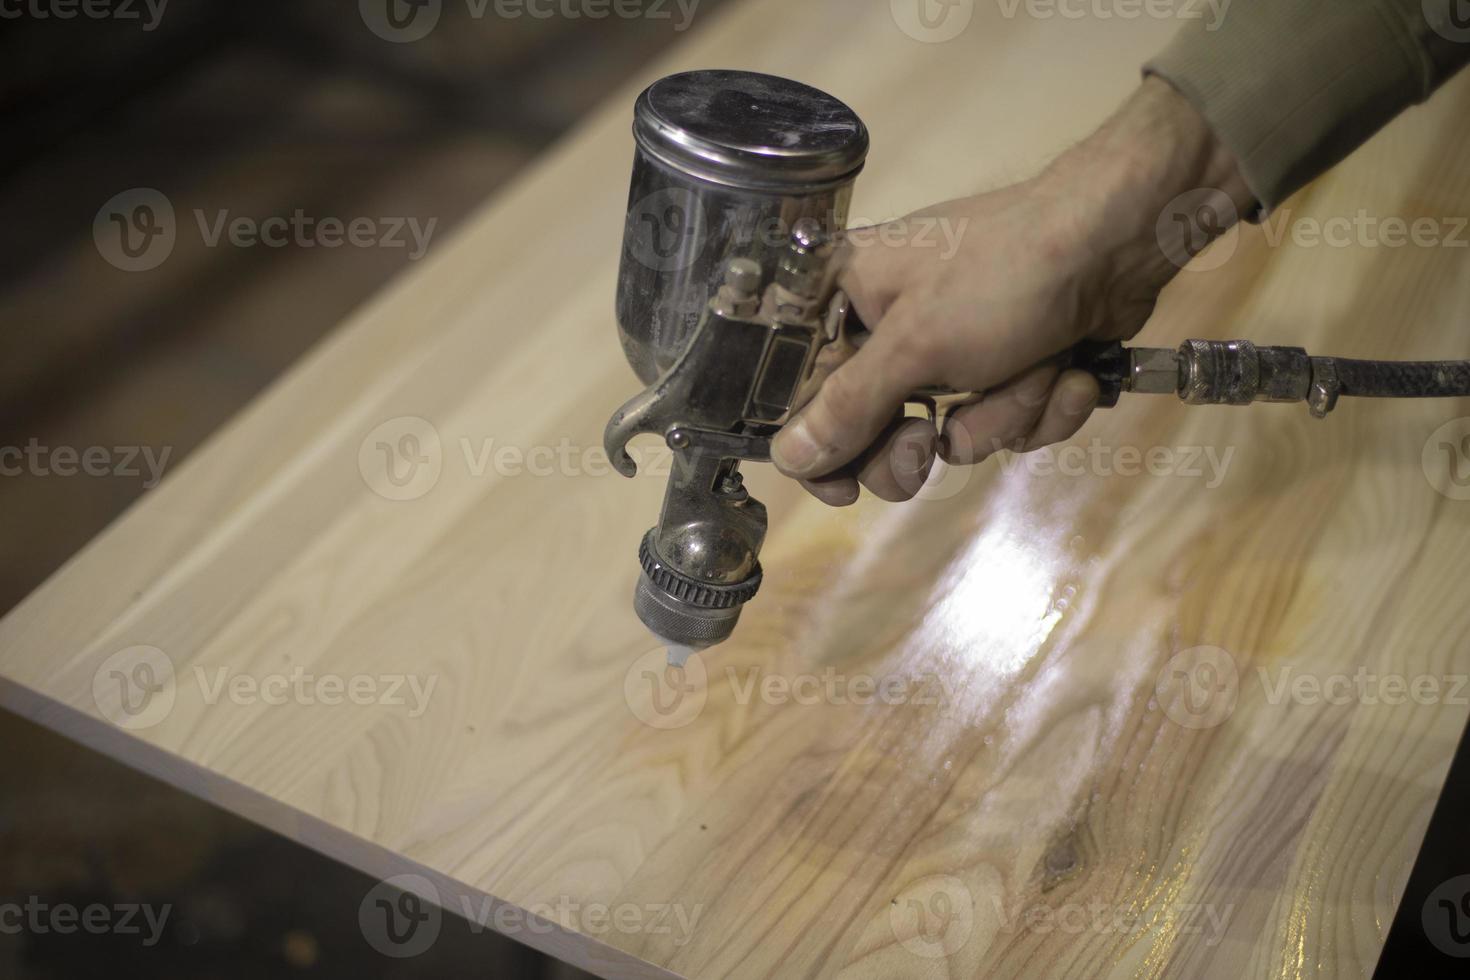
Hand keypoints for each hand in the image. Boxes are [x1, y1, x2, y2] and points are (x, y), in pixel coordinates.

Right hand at [771, 77, 1253, 505]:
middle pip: (876, 431)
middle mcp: (893, 328)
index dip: (818, 448)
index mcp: (847, 301)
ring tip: (1032, 368)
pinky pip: (1008, 423)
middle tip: (931, 438)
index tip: (842, 488)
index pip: (801, 392)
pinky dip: (1043, 406)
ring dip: (1002, 414)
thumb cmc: (1003, 275)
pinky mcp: (1011, 367)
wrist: (1121, 240)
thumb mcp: (916, 345)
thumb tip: (786, 458)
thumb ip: (849, 407)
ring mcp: (955, 351)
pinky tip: (1068, 371)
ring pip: (954, 435)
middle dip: (923, 442)